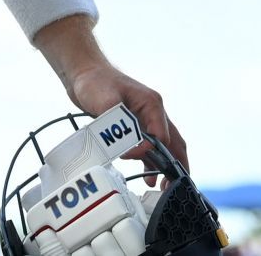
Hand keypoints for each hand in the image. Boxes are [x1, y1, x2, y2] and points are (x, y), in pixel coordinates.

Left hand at [63, 61, 184, 187]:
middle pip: (174, 143)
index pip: (161, 136)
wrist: (83, 73)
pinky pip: (149, 146)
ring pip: (165, 147)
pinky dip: (151, 161)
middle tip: (175, 188)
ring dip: (166, 166)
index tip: (134, 160)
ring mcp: (145, 119)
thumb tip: (133, 148)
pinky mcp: (135, 125)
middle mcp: (153, 112)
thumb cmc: (95, 81)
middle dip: (177, 166)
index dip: (151, 153)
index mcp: (152, 104)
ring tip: (163, 187)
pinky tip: (148, 176)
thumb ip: (120, 125)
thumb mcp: (106, 101)